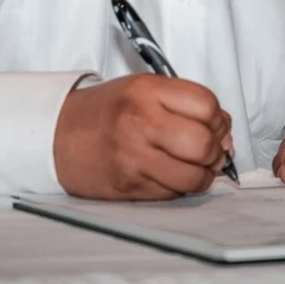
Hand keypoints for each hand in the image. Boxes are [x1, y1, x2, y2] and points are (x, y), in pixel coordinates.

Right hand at [53, 75, 230, 199]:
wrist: (59, 135)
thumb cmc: (106, 111)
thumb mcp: (142, 89)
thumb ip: (184, 103)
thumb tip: (225, 133)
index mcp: (146, 91)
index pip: (206, 105)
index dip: (219, 119)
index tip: (215, 124)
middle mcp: (141, 122)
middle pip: (204, 143)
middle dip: (216, 151)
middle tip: (210, 150)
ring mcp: (135, 157)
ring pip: (194, 177)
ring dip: (204, 175)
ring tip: (196, 166)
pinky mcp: (131, 186)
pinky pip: (174, 193)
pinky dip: (182, 187)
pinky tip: (172, 175)